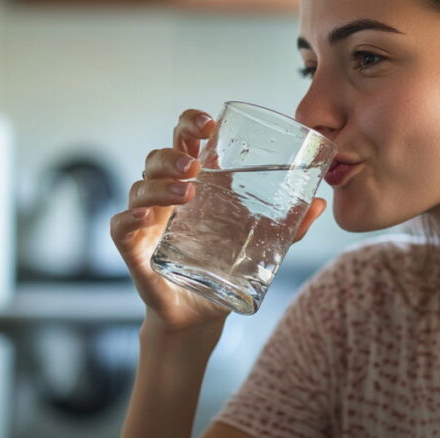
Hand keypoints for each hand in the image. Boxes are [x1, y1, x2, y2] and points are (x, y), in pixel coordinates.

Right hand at [109, 109, 326, 335]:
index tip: (208, 123)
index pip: (184, 140)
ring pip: (139, 188)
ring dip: (160, 185)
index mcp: (194, 184)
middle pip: (157, 158)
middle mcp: (166, 197)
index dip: (189, 124)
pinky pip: (120, 227)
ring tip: (186, 192)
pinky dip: (128, 219)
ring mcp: (148, 222)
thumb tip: (320, 203)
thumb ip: (288, 227)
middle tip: (195, 165)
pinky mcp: (135, 250)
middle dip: (173, 154)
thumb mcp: (261, 246)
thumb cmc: (225, 269)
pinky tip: (145, 218)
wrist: (202, 317)